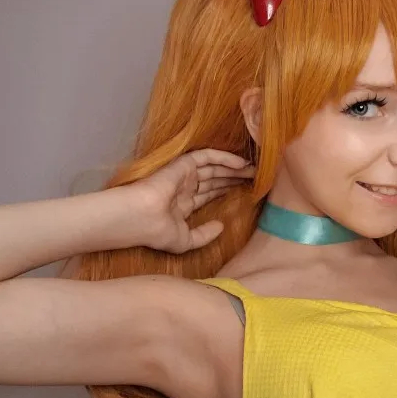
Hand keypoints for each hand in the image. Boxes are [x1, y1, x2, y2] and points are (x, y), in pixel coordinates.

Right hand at [130, 149, 253, 252]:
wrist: (141, 218)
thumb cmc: (157, 232)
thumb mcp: (185, 241)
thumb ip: (204, 235)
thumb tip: (222, 227)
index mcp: (182, 205)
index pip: (208, 194)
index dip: (226, 191)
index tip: (246, 191)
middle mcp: (184, 188)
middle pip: (214, 180)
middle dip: (234, 178)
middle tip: (256, 178)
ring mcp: (183, 175)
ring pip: (214, 168)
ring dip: (234, 168)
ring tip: (254, 170)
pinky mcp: (183, 164)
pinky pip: (207, 156)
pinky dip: (225, 158)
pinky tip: (241, 163)